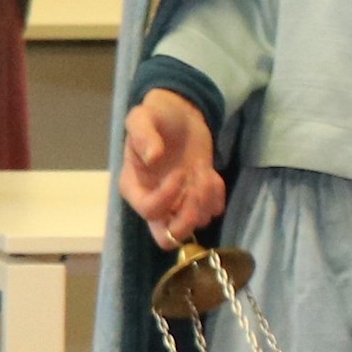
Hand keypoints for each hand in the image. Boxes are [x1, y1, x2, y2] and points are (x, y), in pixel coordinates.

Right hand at [119, 89, 226, 248]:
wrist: (180, 114)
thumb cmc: (157, 116)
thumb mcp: (142, 116)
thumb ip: (142, 134)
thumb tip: (152, 157)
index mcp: (134, 187)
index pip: (148, 212)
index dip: (167, 198)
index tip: (181, 173)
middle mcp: (154, 201)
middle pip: (168, 237)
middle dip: (188, 217)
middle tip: (196, 188)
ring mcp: (178, 203)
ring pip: (195, 225)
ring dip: (205, 199)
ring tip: (204, 172)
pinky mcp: (199, 197)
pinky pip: (213, 212)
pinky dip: (217, 196)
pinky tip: (211, 173)